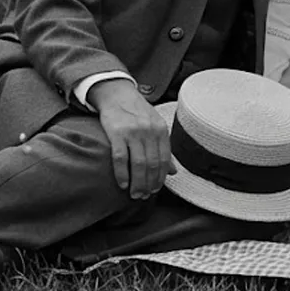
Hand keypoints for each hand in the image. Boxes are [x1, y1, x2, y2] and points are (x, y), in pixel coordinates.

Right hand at [89, 79, 174, 199]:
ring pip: (138, 164)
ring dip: (137, 183)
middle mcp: (150, 131)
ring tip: (135, 194)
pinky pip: (120, 158)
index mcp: (161, 130)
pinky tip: (123, 184)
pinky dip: (122, 174)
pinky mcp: (116, 133)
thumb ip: (164, 148)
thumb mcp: (155, 126)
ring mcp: (133, 132)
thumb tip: (173, 172)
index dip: (161, 178)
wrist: (117, 94)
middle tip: (144, 196)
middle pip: (152, 165)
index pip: (164, 160)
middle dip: (149, 184)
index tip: (156, 190)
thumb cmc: (137, 112)